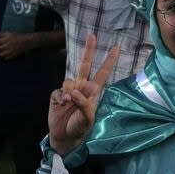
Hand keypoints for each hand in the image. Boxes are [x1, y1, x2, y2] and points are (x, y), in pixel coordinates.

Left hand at [0, 32, 30, 59]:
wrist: (27, 41)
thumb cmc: (17, 36)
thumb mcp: (8, 33)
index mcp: (5, 39)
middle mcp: (6, 45)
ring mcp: (10, 51)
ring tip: (2, 51)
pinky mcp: (13, 55)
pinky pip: (5, 58)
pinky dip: (5, 56)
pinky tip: (7, 53)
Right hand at [48, 34, 118, 155]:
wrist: (63, 137)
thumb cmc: (79, 129)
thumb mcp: (87, 119)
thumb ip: (84, 104)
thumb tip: (74, 91)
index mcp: (93, 92)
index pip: (102, 73)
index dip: (109, 61)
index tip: (117, 48)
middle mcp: (81, 88)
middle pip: (85, 65)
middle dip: (88, 51)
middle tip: (92, 35)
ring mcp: (69, 90)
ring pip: (68, 80)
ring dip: (67, 90)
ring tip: (67, 103)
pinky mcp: (57, 95)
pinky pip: (58, 90)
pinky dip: (59, 96)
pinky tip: (61, 104)